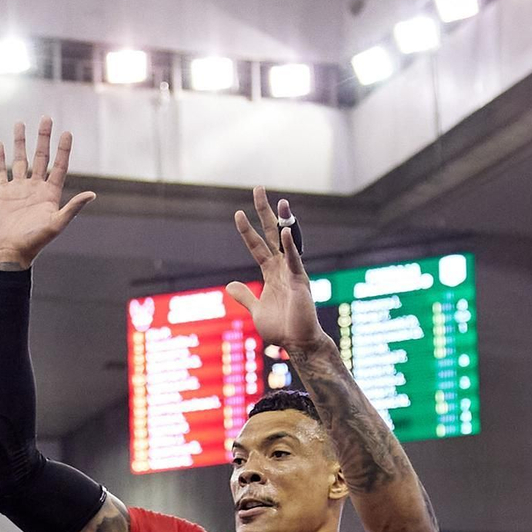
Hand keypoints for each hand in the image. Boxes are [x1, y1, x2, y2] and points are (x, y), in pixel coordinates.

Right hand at [0, 118, 95, 269]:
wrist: (9, 253)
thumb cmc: (34, 243)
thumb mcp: (56, 225)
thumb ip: (73, 208)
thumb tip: (92, 194)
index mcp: (49, 194)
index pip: (59, 166)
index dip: (63, 150)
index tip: (67, 132)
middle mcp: (35, 188)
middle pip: (41, 157)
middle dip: (43, 138)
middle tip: (46, 118)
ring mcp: (18, 190)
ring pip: (19, 160)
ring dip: (20, 142)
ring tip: (20, 123)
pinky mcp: (2, 194)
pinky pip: (0, 172)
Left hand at [226, 186, 323, 351]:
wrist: (298, 342)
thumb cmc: (281, 329)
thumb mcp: (256, 310)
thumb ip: (245, 296)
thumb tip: (230, 285)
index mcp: (271, 273)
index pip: (257, 246)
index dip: (247, 231)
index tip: (237, 214)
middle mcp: (282, 268)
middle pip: (272, 234)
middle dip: (265, 212)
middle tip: (258, 189)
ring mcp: (292, 272)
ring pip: (287, 241)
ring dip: (284, 221)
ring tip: (281, 201)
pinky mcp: (301, 281)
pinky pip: (295, 261)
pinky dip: (291, 247)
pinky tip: (286, 231)